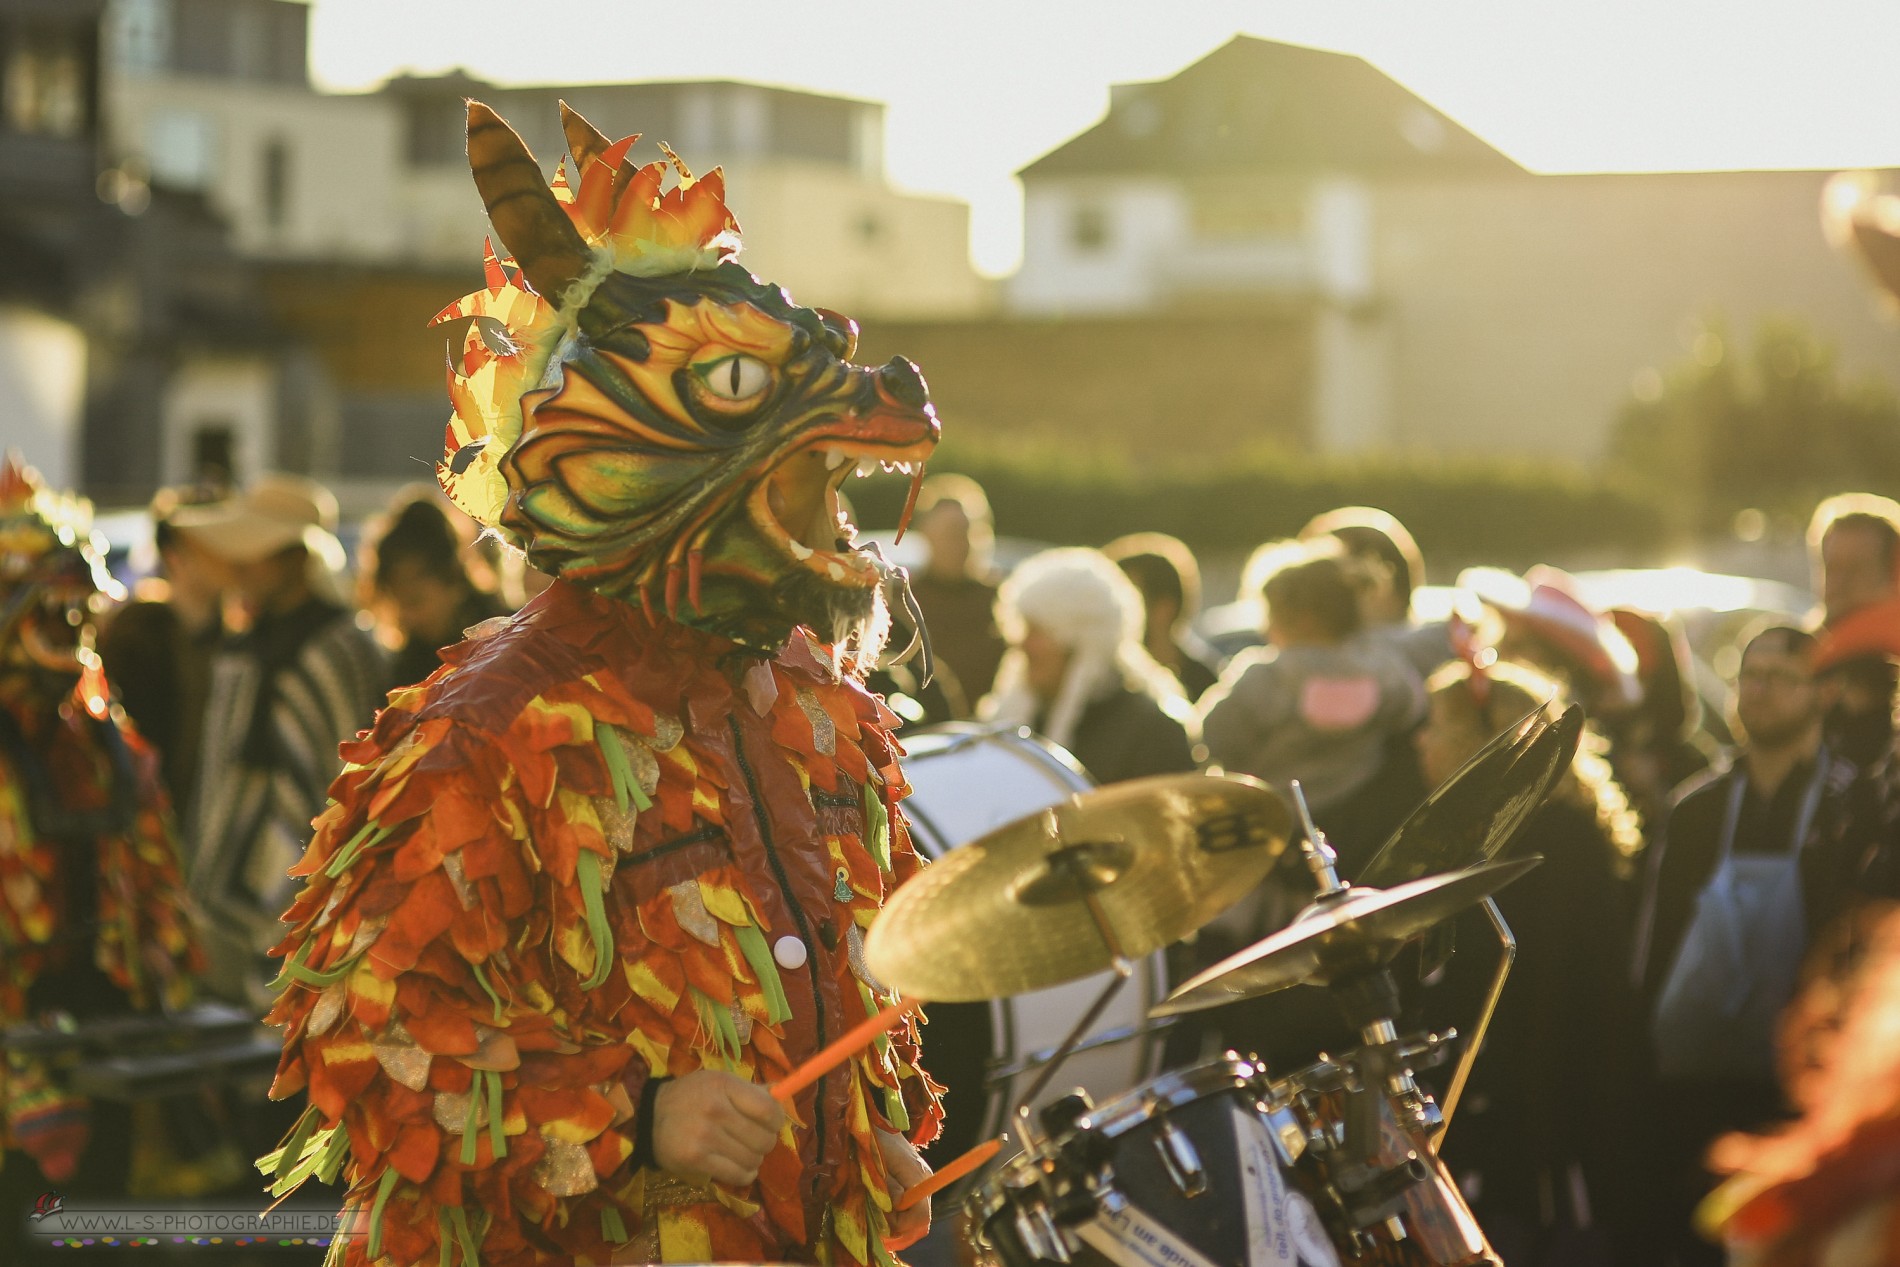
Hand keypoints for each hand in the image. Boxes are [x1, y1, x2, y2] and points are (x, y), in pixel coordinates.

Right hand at [651, 1070, 784, 1186]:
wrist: (650, 1117)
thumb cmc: (691, 1097)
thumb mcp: (718, 1082)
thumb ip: (751, 1090)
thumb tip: (783, 1094)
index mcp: (723, 1085)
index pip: (768, 1109)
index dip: (777, 1120)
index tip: (772, 1123)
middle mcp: (715, 1110)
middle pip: (764, 1139)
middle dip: (766, 1142)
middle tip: (755, 1139)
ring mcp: (704, 1137)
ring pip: (753, 1159)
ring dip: (754, 1159)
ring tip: (743, 1152)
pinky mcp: (696, 1161)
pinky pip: (737, 1175)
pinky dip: (744, 1174)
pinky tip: (738, 1166)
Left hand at [876, 1127, 932, 1250]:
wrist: (873, 1121)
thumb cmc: (873, 1140)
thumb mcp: (875, 1164)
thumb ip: (886, 1188)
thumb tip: (893, 1210)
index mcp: (918, 1177)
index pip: (921, 1218)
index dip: (902, 1228)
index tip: (882, 1224)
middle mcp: (923, 1182)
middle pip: (920, 1223)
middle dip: (898, 1229)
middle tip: (877, 1223)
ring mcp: (919, 1182)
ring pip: (915, 1218)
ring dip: (895, 1224)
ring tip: (876, 1216)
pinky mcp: (912, 1182)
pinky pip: (910, 1209)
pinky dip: (896, 1216)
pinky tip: (881, 1210)